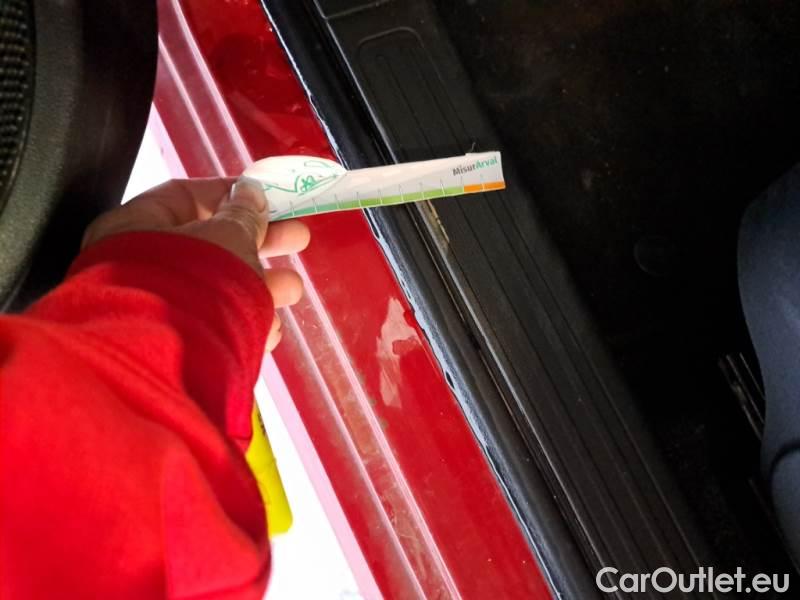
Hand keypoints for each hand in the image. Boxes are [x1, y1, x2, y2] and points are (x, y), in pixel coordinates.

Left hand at [82, 178, 308, 351]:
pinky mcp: (172, 348)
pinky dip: (245, 324)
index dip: (233, 194)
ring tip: (292, 291)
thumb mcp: (230, 235)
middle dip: (261, 243)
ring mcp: (153, 309)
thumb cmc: (195, 282)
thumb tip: (250, 195)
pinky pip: (214, 326)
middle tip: (298, 239)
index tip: (270, 199)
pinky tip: (270, 330)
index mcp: (135, 226)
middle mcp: (136, 265)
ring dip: (261, 288)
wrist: (169, 362)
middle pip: (209, 244)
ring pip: (217, 289)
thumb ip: (244, 213)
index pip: (186, 197)